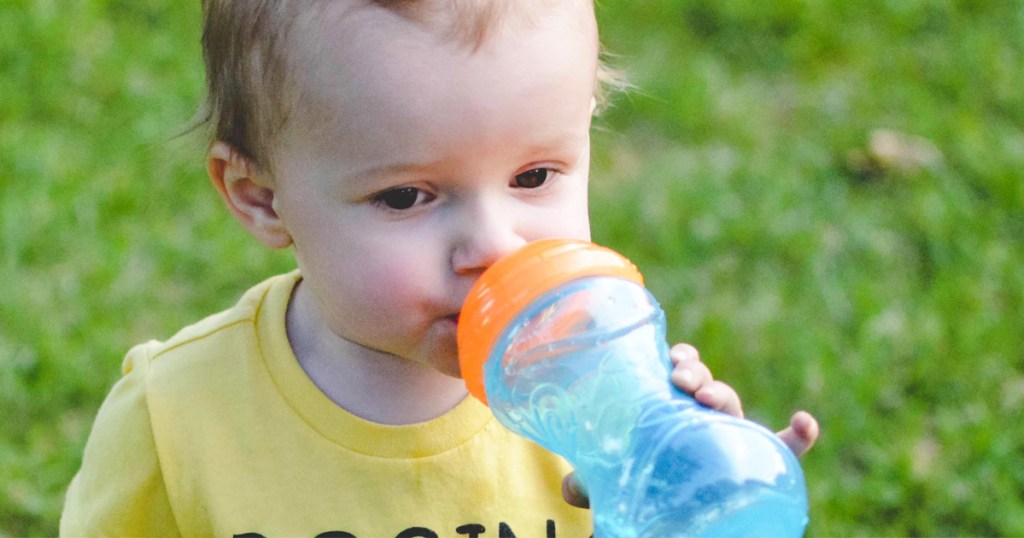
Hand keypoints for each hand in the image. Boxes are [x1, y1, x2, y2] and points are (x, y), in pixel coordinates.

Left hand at [561, 343, 819, 507]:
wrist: (672, 513)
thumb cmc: (645, 481)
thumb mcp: (615, 478)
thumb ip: (592, 482)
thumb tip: (571, 490)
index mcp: (674, 406)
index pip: (683, 371)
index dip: (683, 359)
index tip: (673, 364)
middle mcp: (704, 415)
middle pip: (706, 383)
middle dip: (696, 373)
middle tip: (683, 380)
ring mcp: (732, 436)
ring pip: (733, 405)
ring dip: (724, 393)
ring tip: (710, 398)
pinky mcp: (760, 461)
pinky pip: (787, 449)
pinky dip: (801, 435)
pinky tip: (805, 422)